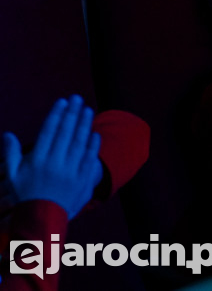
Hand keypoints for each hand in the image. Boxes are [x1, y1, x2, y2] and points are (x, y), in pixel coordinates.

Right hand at [0, 96, 102, 219]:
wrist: (41, 221)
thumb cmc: (25, 196)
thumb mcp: (12, 176)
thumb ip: (11, 154)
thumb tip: (8, 134)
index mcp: (37, 160)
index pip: (49, 131)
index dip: (56, 114)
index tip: (62, 101)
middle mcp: (55, 164)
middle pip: (66, 133)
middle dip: (72, 113)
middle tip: (77, 98)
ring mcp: (70, 171)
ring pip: (80, 142)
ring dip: (85, 124)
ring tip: (87, 110)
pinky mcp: (82, 180)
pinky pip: (89, 158)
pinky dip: (93, 144)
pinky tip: (95, 133)